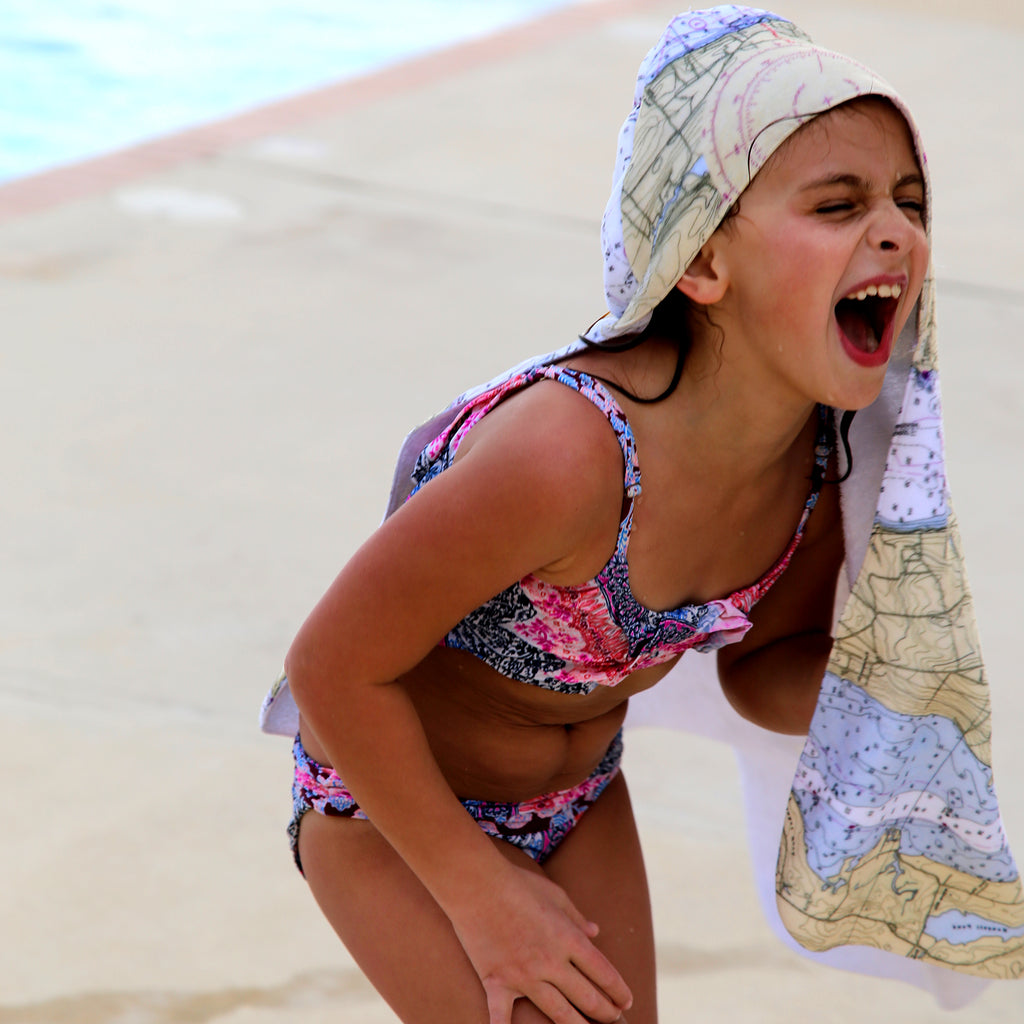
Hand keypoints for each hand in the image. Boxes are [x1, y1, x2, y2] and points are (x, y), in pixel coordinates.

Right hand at [448, 860, 632, 1023]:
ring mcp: (524, 976)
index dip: (618, 990)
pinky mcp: (497, 983)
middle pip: (587, 997)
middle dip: (605, 1012)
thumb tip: (595, 931)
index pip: (603, 972)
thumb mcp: (555, 894)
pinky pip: (502, 1017)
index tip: (625, 1000)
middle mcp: (551, 962)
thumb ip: (576, 916)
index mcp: (568, 938)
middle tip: (613, 1019)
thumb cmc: (517, 883)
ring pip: (558, 1013)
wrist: (476, 884)